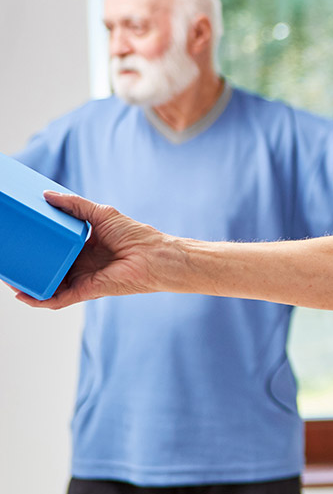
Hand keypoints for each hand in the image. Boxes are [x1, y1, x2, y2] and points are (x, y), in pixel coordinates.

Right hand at [11, 193, 176, 309]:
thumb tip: (48, 194)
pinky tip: (24, 295)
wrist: (156, 256)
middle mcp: (81, 264)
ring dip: (28, 283)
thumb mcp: (102, 214)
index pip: (55, 248)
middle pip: (48, 267)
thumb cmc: (136, 235)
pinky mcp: (85, 290)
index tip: (21, 237)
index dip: (38, 245)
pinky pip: (58, 299)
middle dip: (28, 266)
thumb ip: (75, 205)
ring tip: (8, 276)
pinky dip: (40, 299)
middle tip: (7, 258)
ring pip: (48, 284)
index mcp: (84, 247)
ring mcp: (81, 278)